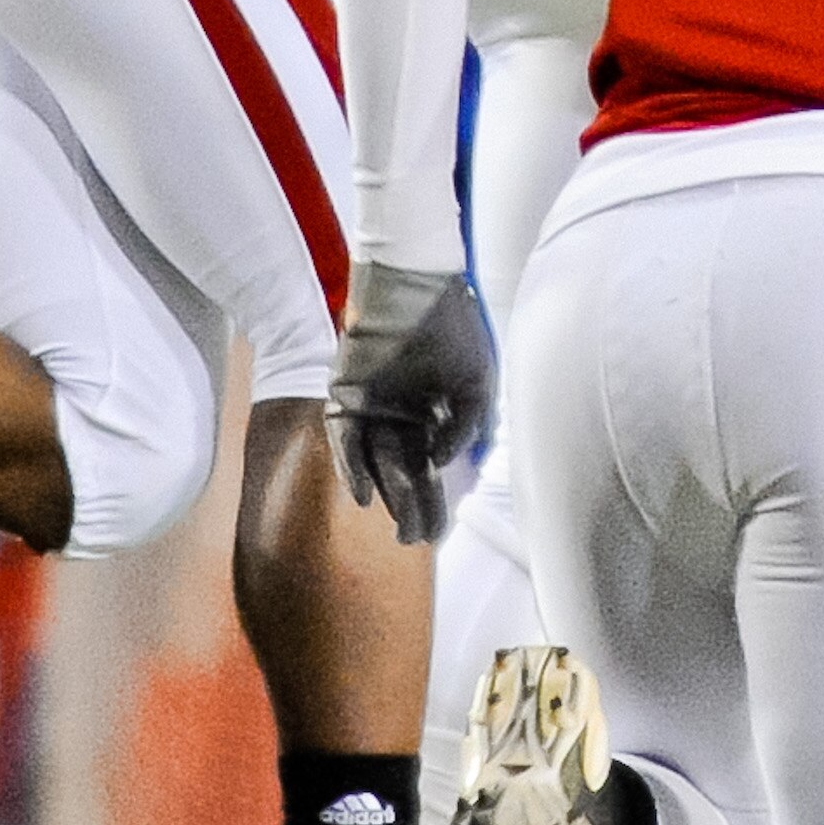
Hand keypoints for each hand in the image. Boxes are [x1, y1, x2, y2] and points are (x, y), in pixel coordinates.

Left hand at [324, 261, 494, 546]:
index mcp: (429, 417)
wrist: (417, 283)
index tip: (437, 532)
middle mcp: (399, 418)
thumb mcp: (477, 384)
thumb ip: (466, 428)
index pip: (429, 471)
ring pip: (377, 465)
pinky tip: (365, 499)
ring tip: (397, 531)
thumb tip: (443, 463)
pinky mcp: (346, 396)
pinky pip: (345, 441)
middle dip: (412, 510)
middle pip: (403, 475)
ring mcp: (372, 408)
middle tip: (416, 540)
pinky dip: (353, 470)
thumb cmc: (452, 328)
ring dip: (386, 497)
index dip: (434, 503)